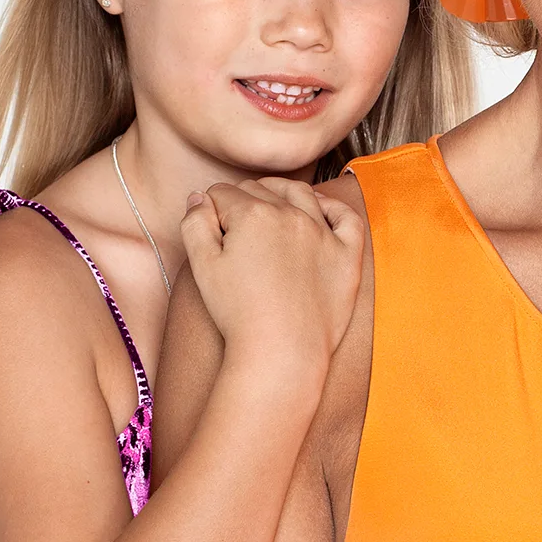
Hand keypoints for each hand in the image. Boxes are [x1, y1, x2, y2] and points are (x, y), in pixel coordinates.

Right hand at [179, 178, 363, 372]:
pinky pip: (346, 217)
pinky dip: (333, 207)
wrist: (281, 351)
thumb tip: (199, 197)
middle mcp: (290, 215)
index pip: (224, 194)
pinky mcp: (346, 254)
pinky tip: (321, 210)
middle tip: (236, 226)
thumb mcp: (202, 267)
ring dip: (281, 192)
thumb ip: (195, 224)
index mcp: (252, 214)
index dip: (213, 208)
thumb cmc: (238, 313)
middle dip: (242, 200)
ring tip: (272, 202)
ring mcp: (322, 233)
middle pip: (260, 190)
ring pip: (300, 194)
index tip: (212, 227)